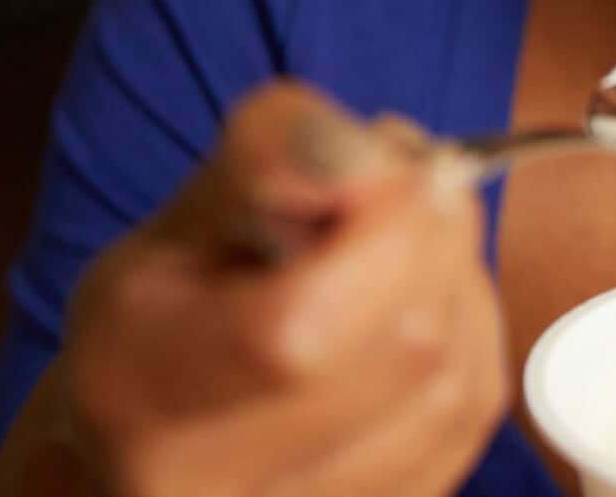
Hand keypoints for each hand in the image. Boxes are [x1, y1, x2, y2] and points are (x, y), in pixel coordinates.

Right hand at [52, 82, 506, 496]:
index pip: (301, 329)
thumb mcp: (170, 223)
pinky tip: (422, 292)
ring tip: (402, 231)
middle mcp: (225, 490)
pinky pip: (473, 406)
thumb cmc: (153, 329)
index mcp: (142, 399)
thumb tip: (359, 151)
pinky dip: (469, 327)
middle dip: (429, 229)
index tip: (377, 152)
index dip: (379, 220)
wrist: (144, 448)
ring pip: (458, 375)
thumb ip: (261, 163)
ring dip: (455, 275)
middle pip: (406, 346)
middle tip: (399, 171)